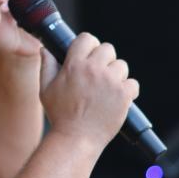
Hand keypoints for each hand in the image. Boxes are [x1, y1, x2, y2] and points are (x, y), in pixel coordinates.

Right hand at [39, 33, 139, 149]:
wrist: (76, 139)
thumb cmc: (60, 115)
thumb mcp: (46, 89)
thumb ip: (46, 66)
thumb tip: (45, 50)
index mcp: (75, 65)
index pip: (87, 38)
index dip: (88, 45)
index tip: (88, 55)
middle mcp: (94, 70)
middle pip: (107, 49)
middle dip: (103, 60)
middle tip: (98, 75)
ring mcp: (111, 82)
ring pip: (121, 65)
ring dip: (116, 75)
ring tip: (106, 90)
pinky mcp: (124, 95)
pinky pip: (133, 84)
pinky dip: (127, 91)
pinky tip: (116, 99)